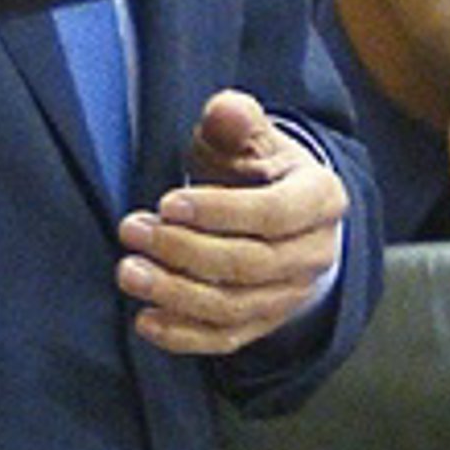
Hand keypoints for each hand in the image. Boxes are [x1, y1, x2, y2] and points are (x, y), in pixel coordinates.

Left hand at [116, 90, 346, 355]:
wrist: (279, 207)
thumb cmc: (257, 164)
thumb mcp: (250, 134)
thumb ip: (236, 120)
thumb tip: (226, 110)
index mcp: (321, 198)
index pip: (274, 213)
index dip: (219, 212)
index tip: (166, 203)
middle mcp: (314, 254)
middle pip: (250, 264)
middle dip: (185, 251)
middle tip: (133, 231)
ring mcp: (292, 295)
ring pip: (234, 306)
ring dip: (176, 294)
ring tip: (129, 272)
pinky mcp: (265, 323)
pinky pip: (226, 339)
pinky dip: (184, 336)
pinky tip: (145, 321)